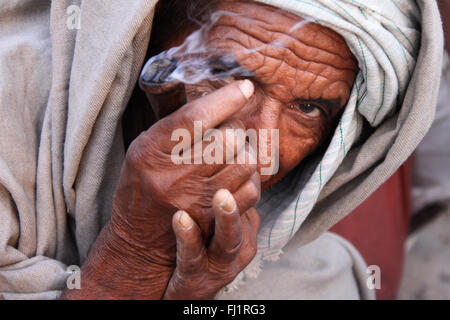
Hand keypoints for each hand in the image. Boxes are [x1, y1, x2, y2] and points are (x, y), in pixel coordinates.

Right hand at [107, 80, 259, 295]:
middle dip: (234, 128)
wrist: (139, 238)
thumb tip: (219, 98)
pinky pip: (250, 188)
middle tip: (227, 132)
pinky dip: (250, 175)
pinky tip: (238, 173)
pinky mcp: (211, 217)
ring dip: (244, 151)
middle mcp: (173, 175)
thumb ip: (176, 125)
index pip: (196, 118)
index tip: (244, 86)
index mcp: (152, 151)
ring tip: (232, 154)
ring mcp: (194, 199)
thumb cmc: (142, 185)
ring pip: (243, 161)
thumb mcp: (145, 148)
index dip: (226, 98)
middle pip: (227, 138)